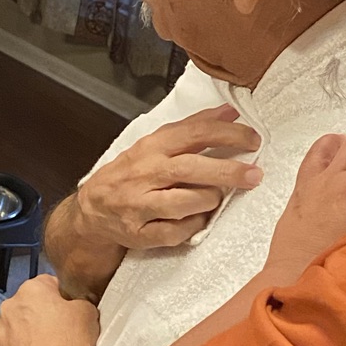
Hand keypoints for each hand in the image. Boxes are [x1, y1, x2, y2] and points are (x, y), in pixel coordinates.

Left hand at [0, 276, 105, 345]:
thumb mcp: (89, 313)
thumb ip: (77, 302)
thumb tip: (74, 307)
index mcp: (32, 290)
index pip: (48, 284)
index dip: (61, 298)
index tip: (69, 311)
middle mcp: (9, 307)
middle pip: (28, 307)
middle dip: (41, 316)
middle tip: (59, 334)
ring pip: (14, 329)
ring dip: (27, 336)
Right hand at [78, 104, 262, 252]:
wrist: (91, 210)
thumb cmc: (131, 173)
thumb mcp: (156, 144)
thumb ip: (192, 128)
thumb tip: (230, 111)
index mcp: (152, 147)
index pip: (194, 133)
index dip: (228, 134)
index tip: (253, 139)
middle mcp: (145, 173)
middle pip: (190, 169)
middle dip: (227, 171)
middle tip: (254, 174)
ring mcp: (139, 205)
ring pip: (184, 202)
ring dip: (209, 200)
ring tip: (218, 197)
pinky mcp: (138, 233)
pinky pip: (174, 232)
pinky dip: (192, 227)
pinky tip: (199, 219)